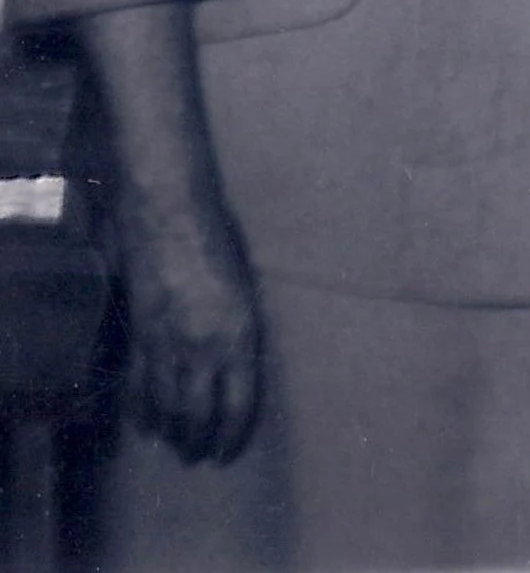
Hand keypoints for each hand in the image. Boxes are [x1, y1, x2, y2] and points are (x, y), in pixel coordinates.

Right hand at [116, 192, 260, 463]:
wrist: (171, 219)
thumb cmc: (220, 244)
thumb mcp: (247, 290)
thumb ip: (242, 331)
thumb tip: (240, 366)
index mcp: (239, 335)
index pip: (238, 404)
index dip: (233, 435)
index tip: (229, 452)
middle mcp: (202, 349)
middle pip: (198, 416)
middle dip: (199, 442)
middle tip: (200, 455)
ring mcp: (165, 347)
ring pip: (166, 409)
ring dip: (171, 433)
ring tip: (177, 445)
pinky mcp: (137, 339)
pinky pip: (137, 388)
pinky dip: (141, 412)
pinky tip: (146, 426)